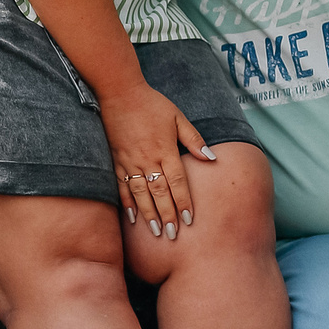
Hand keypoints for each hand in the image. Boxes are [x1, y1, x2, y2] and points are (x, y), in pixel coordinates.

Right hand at [98, 84, 219, 236]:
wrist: (120, 93)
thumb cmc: (152, 104)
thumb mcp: (178, 118)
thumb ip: (194, 140)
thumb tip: (212, 158)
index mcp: (165, 150)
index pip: (177, 182)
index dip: (184, 202)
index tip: (190, 220)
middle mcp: (148, 160)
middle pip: (160, 193)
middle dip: (168, 215)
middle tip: (173, 235)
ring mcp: (130, 162)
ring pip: (140, 194)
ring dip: (149, 215)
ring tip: (156, 232)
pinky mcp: (116, 161)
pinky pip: (121, 186)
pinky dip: (127, 203)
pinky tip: (132, 218)